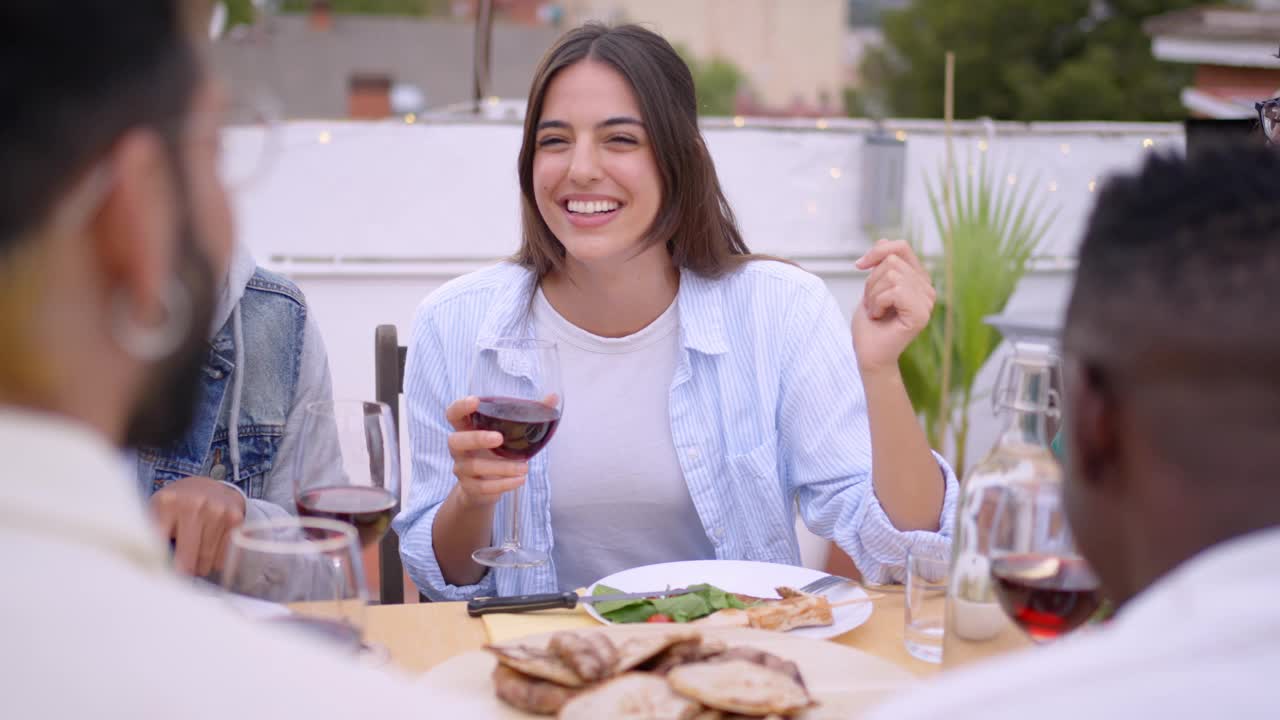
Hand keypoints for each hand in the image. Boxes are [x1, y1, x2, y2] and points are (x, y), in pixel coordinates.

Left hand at [150, 476, 246, 576]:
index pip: (158, 545)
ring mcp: (217, 511)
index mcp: (167, 503)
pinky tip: (211, 551)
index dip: (159, 566)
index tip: (160, 578)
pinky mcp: (235, 519)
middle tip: (180, 574)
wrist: (209, 487)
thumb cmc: (178, 506)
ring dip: (200, 567)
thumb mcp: (158, 512)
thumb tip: (151, 569)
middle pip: (185, 559)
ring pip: (206, 560)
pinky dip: (216, 561)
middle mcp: (193, 504)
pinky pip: (224, 556)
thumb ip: (151, 536)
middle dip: (183, 572)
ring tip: (195, 559)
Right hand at [446, 396, 527, 509]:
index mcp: (466, 429)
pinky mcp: (470, 488)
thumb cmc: (497, 453)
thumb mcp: (510, 434)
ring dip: (501, 467)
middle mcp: (460, 449)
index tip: (475, 401)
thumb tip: (553, 398)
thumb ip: (528, 415)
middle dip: (476, 438)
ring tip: (525, 467)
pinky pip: (482, 487)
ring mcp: (462, 469)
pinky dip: (503, 484)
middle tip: (499, 438)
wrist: (483, 489)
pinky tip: (520, 480)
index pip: (453, 414)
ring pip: (474, 467)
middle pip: (456, 441)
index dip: (460, 406)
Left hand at [852, 240, 936, 374]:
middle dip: (871, 282)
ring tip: (876, 312)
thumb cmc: (870, 325)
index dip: (877, 251)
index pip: (901, 247)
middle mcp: (927, 289)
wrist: (869, 354)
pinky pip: (894, 291)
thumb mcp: (872, 286)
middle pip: (891, 261)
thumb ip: (882, 264)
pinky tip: (879, 317)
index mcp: (918, 280)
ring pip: (891, 275)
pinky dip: (878, 303)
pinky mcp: (921, 314)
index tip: (859, 265)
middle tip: (873, 304)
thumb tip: (884, 239)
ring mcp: (927, 302)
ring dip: (873, 295)